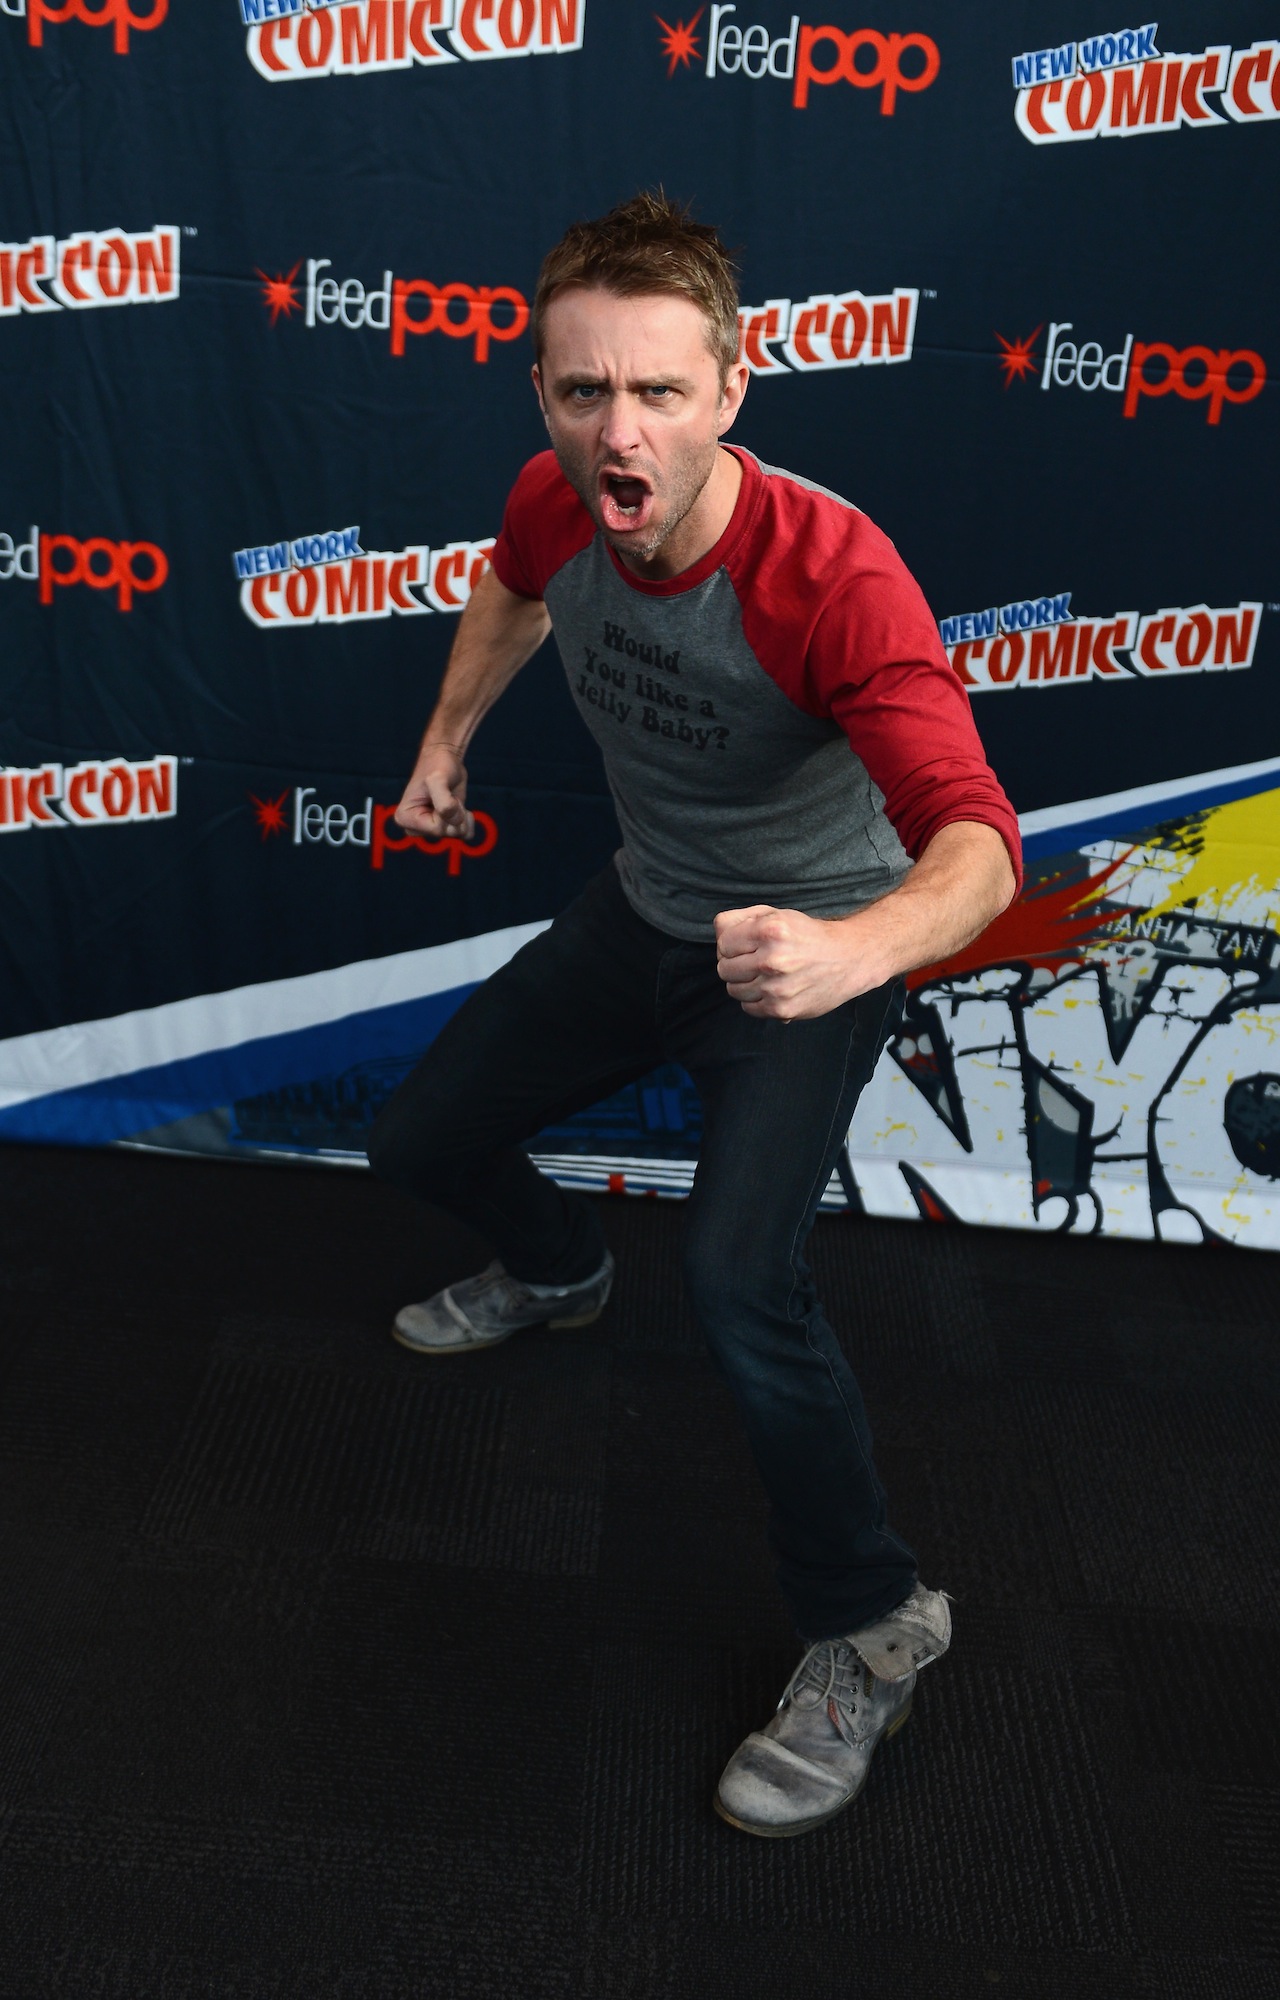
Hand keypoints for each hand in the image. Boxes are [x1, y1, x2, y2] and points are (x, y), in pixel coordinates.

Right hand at [395, 742, 473, 840]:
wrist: (445, 758)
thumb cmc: (437, 766)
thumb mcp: (437, 780)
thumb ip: (444, 802)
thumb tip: (454, 821)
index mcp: (405, 818)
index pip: (436, 830)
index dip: (447, 813)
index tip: (441, 794)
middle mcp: (414, 827)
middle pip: (448, 833)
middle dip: (455, 813)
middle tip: (447, 794)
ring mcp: (429, 829)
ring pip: (458, 835)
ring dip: (461, 814)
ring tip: (451, 798)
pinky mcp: (443, 827)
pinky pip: (465, 835)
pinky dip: (468, 821)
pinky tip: (460, 806)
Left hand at [714, 905, 879, 1020]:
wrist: (850, 959)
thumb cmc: (808, 935)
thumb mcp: (776, 914)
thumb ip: (740, 919)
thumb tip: (717, 935)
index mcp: (770, 930)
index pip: (723, 943)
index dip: (731, 944)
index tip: (744, 945)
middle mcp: (773, 959)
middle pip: (724, 968)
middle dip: (734, 964)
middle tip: (753, 960)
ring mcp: (777, 987)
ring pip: (733, 990)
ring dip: (744, 983)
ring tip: (764, 974)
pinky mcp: (782, 1009)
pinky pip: (748, 1008)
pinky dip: (755, 1000)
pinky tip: (772, 988)